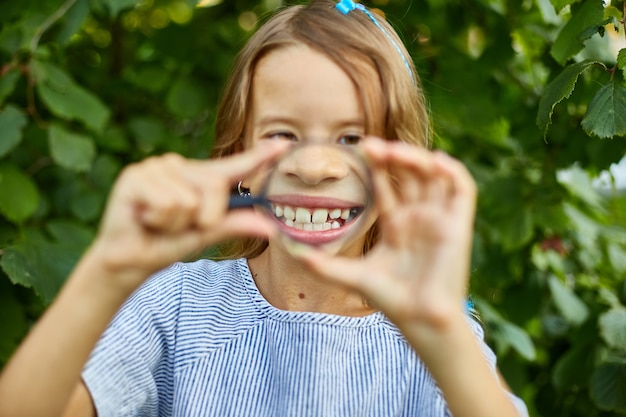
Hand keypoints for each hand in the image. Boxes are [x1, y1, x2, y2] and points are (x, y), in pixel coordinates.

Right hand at [87, 141, 286, 292]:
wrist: (129, 262)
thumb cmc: (166, 244)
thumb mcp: (206, 234)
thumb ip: (234, 224)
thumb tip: (270, 227)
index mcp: (199, 179)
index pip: (234, 166)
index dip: (260, 156)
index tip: (286, 144)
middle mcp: (179, 165)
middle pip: (215, 186)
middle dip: (202, 217)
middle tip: (177, 226)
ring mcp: (156, 167)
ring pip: (190, 200)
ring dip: (177, 223)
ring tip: (157, 222)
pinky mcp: (136, 176)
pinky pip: (169, 204)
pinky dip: (160, 221)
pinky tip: (143, 218)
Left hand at [295, 137, 476, 335]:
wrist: (419, 318)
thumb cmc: (390, 299)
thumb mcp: (351, 275)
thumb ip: (321, 264)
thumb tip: (288, 251)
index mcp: (396, 224)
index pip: (386, 185)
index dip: (374, 166)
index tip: (356, 151)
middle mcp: (418, 216)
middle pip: (407, 174)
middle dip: (390, 156)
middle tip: (368, 146)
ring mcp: (438, 218)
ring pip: (431, 175)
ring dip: (415, 158)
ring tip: (392, 151)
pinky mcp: (458, 223)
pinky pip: (462, 189)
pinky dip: (452, 172)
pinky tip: (434, 161)